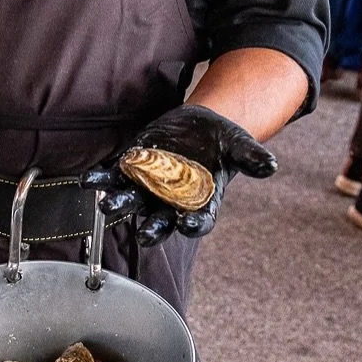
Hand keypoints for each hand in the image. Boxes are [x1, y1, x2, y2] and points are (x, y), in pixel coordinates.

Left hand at [84, 104, 276, 243]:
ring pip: (132, 202)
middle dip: (152, 228)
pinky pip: (113, 177)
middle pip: (160, 221)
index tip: (189, 226)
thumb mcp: (237, 146)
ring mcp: (148, 187)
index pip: (198, 221)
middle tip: (144, 235)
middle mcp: (171, 202)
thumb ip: (250, 157)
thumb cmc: (220, 142)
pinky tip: (90, 179)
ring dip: (118, 204)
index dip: (194, 225)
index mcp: (200, 203)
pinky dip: (101, 178)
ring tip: (106, 206)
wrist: (197, 126)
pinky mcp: (130, 169)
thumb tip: (271, 166)